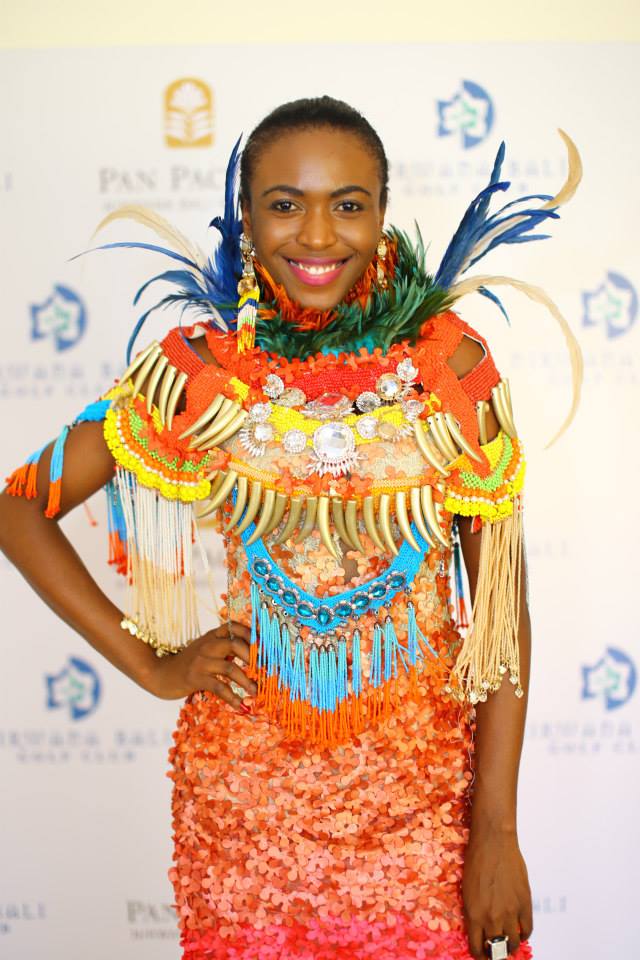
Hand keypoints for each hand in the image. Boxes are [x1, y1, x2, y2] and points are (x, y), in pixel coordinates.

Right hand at [143, 620, 257, 708]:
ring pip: (230, 668)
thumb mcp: (207, 649)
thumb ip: (226, 648)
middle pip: (236, 645)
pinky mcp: (195, 678)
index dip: (254, 635)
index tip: (268, 647)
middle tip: (268, 671)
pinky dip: (232, 697)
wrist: (161, 675)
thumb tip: (256, 655)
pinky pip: (219, 687)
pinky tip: (240, 706)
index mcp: (213, 635)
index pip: (236, 627)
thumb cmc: (189, 664)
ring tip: (257, 692)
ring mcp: (201, 661)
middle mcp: (208, 644)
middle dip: (255, 658)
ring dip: (247, 681)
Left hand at [462, 827, 532, 958]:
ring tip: (508, 945)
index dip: (479, 954)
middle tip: (495, 952)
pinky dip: (524, 935)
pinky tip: (520, 933)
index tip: (481, 954)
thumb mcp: (467, 890)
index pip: (477, 947)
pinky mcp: (524, 903)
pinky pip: (527, 929)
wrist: (493, 842)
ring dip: (510, 947)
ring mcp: (510, 911)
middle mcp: (492, 917)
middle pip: (496, 949)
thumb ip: (475, 910)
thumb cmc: (476, 861)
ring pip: (513, 943)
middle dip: (495, 953)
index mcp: (474, 914)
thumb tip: (480, 926)